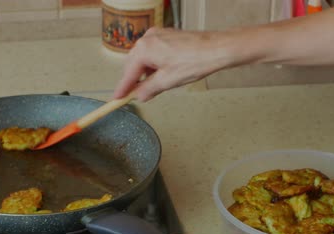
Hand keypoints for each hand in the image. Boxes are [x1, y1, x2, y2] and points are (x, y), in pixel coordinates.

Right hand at [113, 28, 238, 101]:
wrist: (216, 49)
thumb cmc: (195, 61)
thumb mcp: (168, 81)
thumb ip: (149, 89)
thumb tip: (139, 95)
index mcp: (145, 49)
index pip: (129, 73)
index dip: (123, 88)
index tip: (117, 98)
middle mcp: (148, 38)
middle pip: (134, 63)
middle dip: (135, 80)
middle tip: (134, 96)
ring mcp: (158, 35)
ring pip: (144, 57)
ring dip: (146, 72)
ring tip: (153, 86)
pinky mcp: (167, 36)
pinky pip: (154, 52)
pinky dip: (154, 64)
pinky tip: (161, 74)